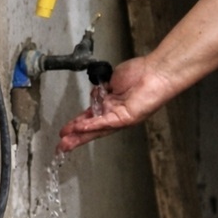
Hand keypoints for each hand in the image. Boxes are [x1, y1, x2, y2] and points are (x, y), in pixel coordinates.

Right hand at [56, 56, 174, 152]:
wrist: (156, 71)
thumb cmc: (140, 73)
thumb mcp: (113, 80)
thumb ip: (102, 90)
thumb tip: (95, 93)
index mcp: (111, 105)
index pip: (91, 117)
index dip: (77, 124)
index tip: (65, 131)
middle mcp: (115, 113)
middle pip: (92, 128)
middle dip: (75, 137)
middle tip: (61, 146)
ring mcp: (120, 117)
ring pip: (97, 129)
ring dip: (80, 135)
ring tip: (66, 142)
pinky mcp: (127, 117)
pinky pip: (106, 122)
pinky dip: (93, 125)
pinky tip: (81, 128)